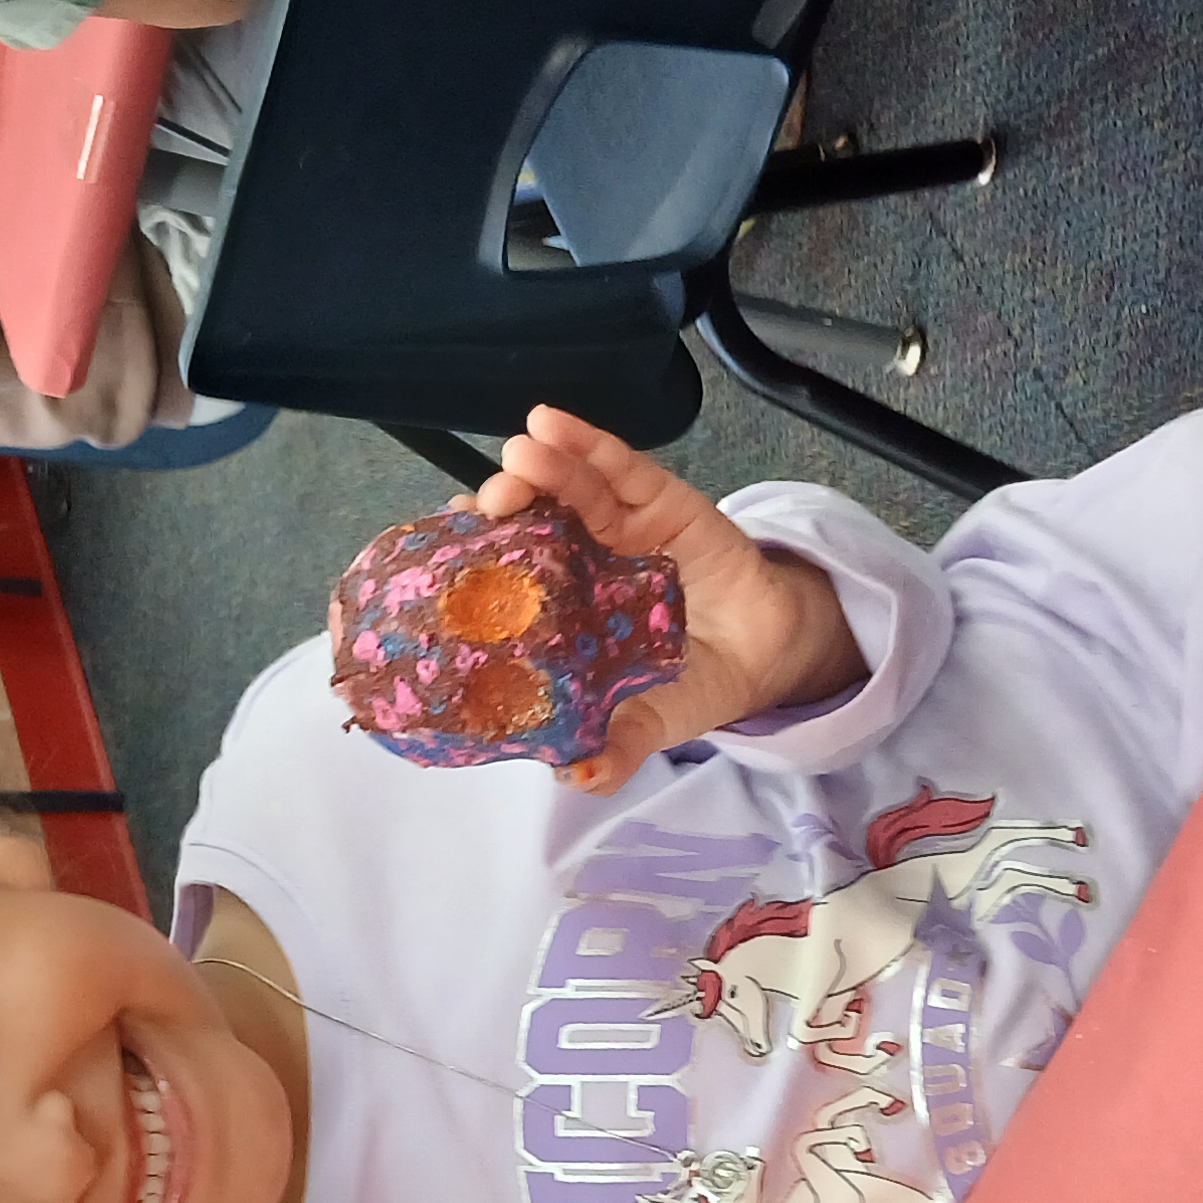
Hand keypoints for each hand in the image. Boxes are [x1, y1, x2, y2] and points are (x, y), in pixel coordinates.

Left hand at [465, 405, 864, 795]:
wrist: (763, 656)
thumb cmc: (685, 686)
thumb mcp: (647, 725)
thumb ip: (616, 749)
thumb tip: (576, 779)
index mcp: (557, 613)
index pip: (503, 580)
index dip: (470, 565)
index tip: (439, 560)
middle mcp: (575, 562)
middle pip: (526, 524)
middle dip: (500, 507)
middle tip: (484, 505)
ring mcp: (614, 527)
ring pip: (566, 487)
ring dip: (537, 466)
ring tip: (518, 455)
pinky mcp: (659, 500)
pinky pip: (618, 467)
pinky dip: (585, 442)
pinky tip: (552, 423)